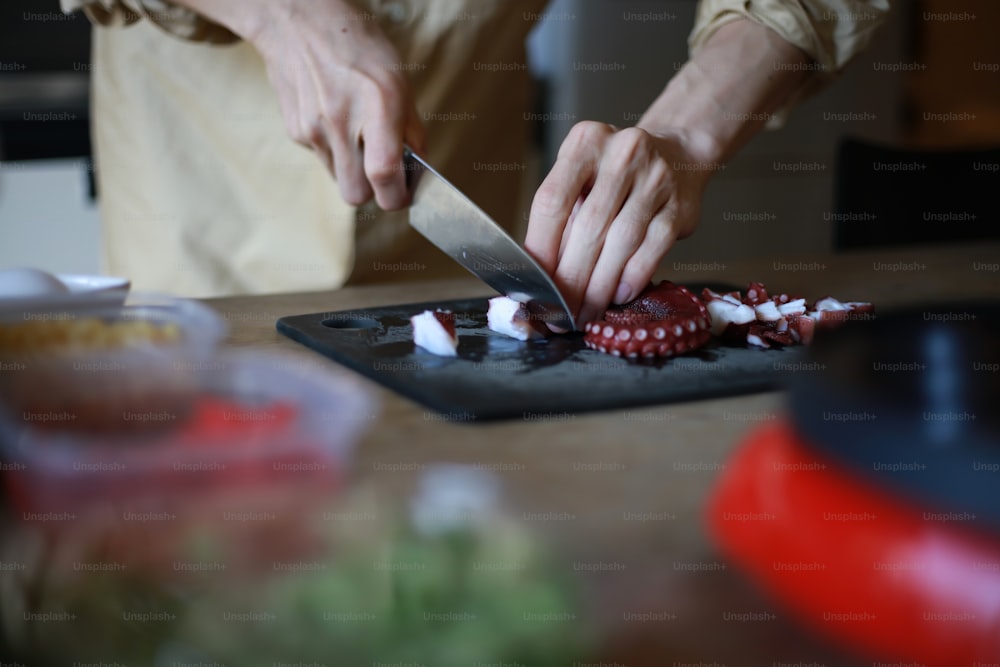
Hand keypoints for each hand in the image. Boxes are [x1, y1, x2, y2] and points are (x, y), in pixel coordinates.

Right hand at [247, 0, 424, 208]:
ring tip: (358, 136)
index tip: (403, 195)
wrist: (298, 20)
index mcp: (377, 104)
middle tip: (383, 175)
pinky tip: (336, 120)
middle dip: (372, 192)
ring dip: (353, 171)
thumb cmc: (356, 46)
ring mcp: (312, 128)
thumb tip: (419, 170)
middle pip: (355, 194)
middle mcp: (341, 120)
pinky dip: (334, 151)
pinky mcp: (295, 131)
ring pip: (338, 179)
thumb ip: (411, 130)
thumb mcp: (399, 81)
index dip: (396, 196)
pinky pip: (322, 158)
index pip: (383, 173)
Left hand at [524, 121, 715, 327]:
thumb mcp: (582, 179)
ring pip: (621, 241)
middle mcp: (622, 153)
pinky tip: (618, 295)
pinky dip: (633, 276)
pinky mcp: (680, 204)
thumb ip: (562, 218)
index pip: (553, 200)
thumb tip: (540, 276)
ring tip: (586, 311)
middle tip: (560, 311)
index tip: (535, 283)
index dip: (541, 247)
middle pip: (588, 226)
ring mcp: (656, 177)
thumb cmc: (616, 175)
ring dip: (600, 284)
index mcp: (585, 143)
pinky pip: (653, 247)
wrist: (678, 154)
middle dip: (571, 278)